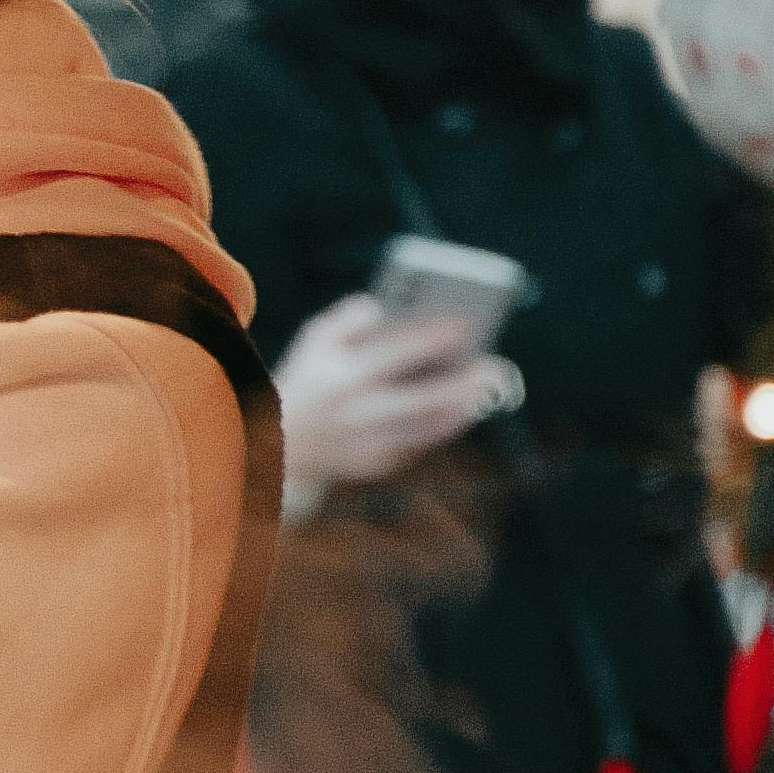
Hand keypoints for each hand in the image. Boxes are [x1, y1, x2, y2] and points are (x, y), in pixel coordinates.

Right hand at [275, 294, 512, 499]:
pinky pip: (417, 445)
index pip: (394, 353)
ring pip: (426, 429)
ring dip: (461, 410)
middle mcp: (356, 413)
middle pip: (422, 400)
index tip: (464, 326)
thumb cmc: (308, 379)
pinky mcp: (373, 464)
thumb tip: (382, 308)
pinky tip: (461, 411)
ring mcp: (365, 443)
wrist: (277, 442)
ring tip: (486, 390)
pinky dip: (442, 427)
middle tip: (495, 367)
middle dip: (463, 385)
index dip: (431, 338)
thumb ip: (347, 319)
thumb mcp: (314, 340)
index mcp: (341, 376)